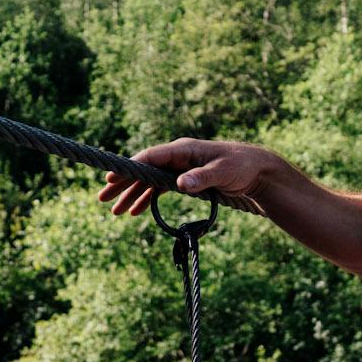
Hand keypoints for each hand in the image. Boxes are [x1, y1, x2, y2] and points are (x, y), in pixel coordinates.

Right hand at [97, 138, 280, 215]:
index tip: (112, 178)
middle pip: (143, 170)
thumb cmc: (241, 167)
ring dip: (131, 196)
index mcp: (183, 150)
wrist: (258, 170)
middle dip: (123, 184)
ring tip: (114, 212)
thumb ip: (201, 178)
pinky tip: (136, 212)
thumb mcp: (223, 172)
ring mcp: (179, 168)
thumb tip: (180, 184)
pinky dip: (147, 200)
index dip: (130, 168)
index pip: (150, 157)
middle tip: (103, 199)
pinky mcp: (184, 179)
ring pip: (148, 182)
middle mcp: (177, 157)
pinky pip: (159, 189)